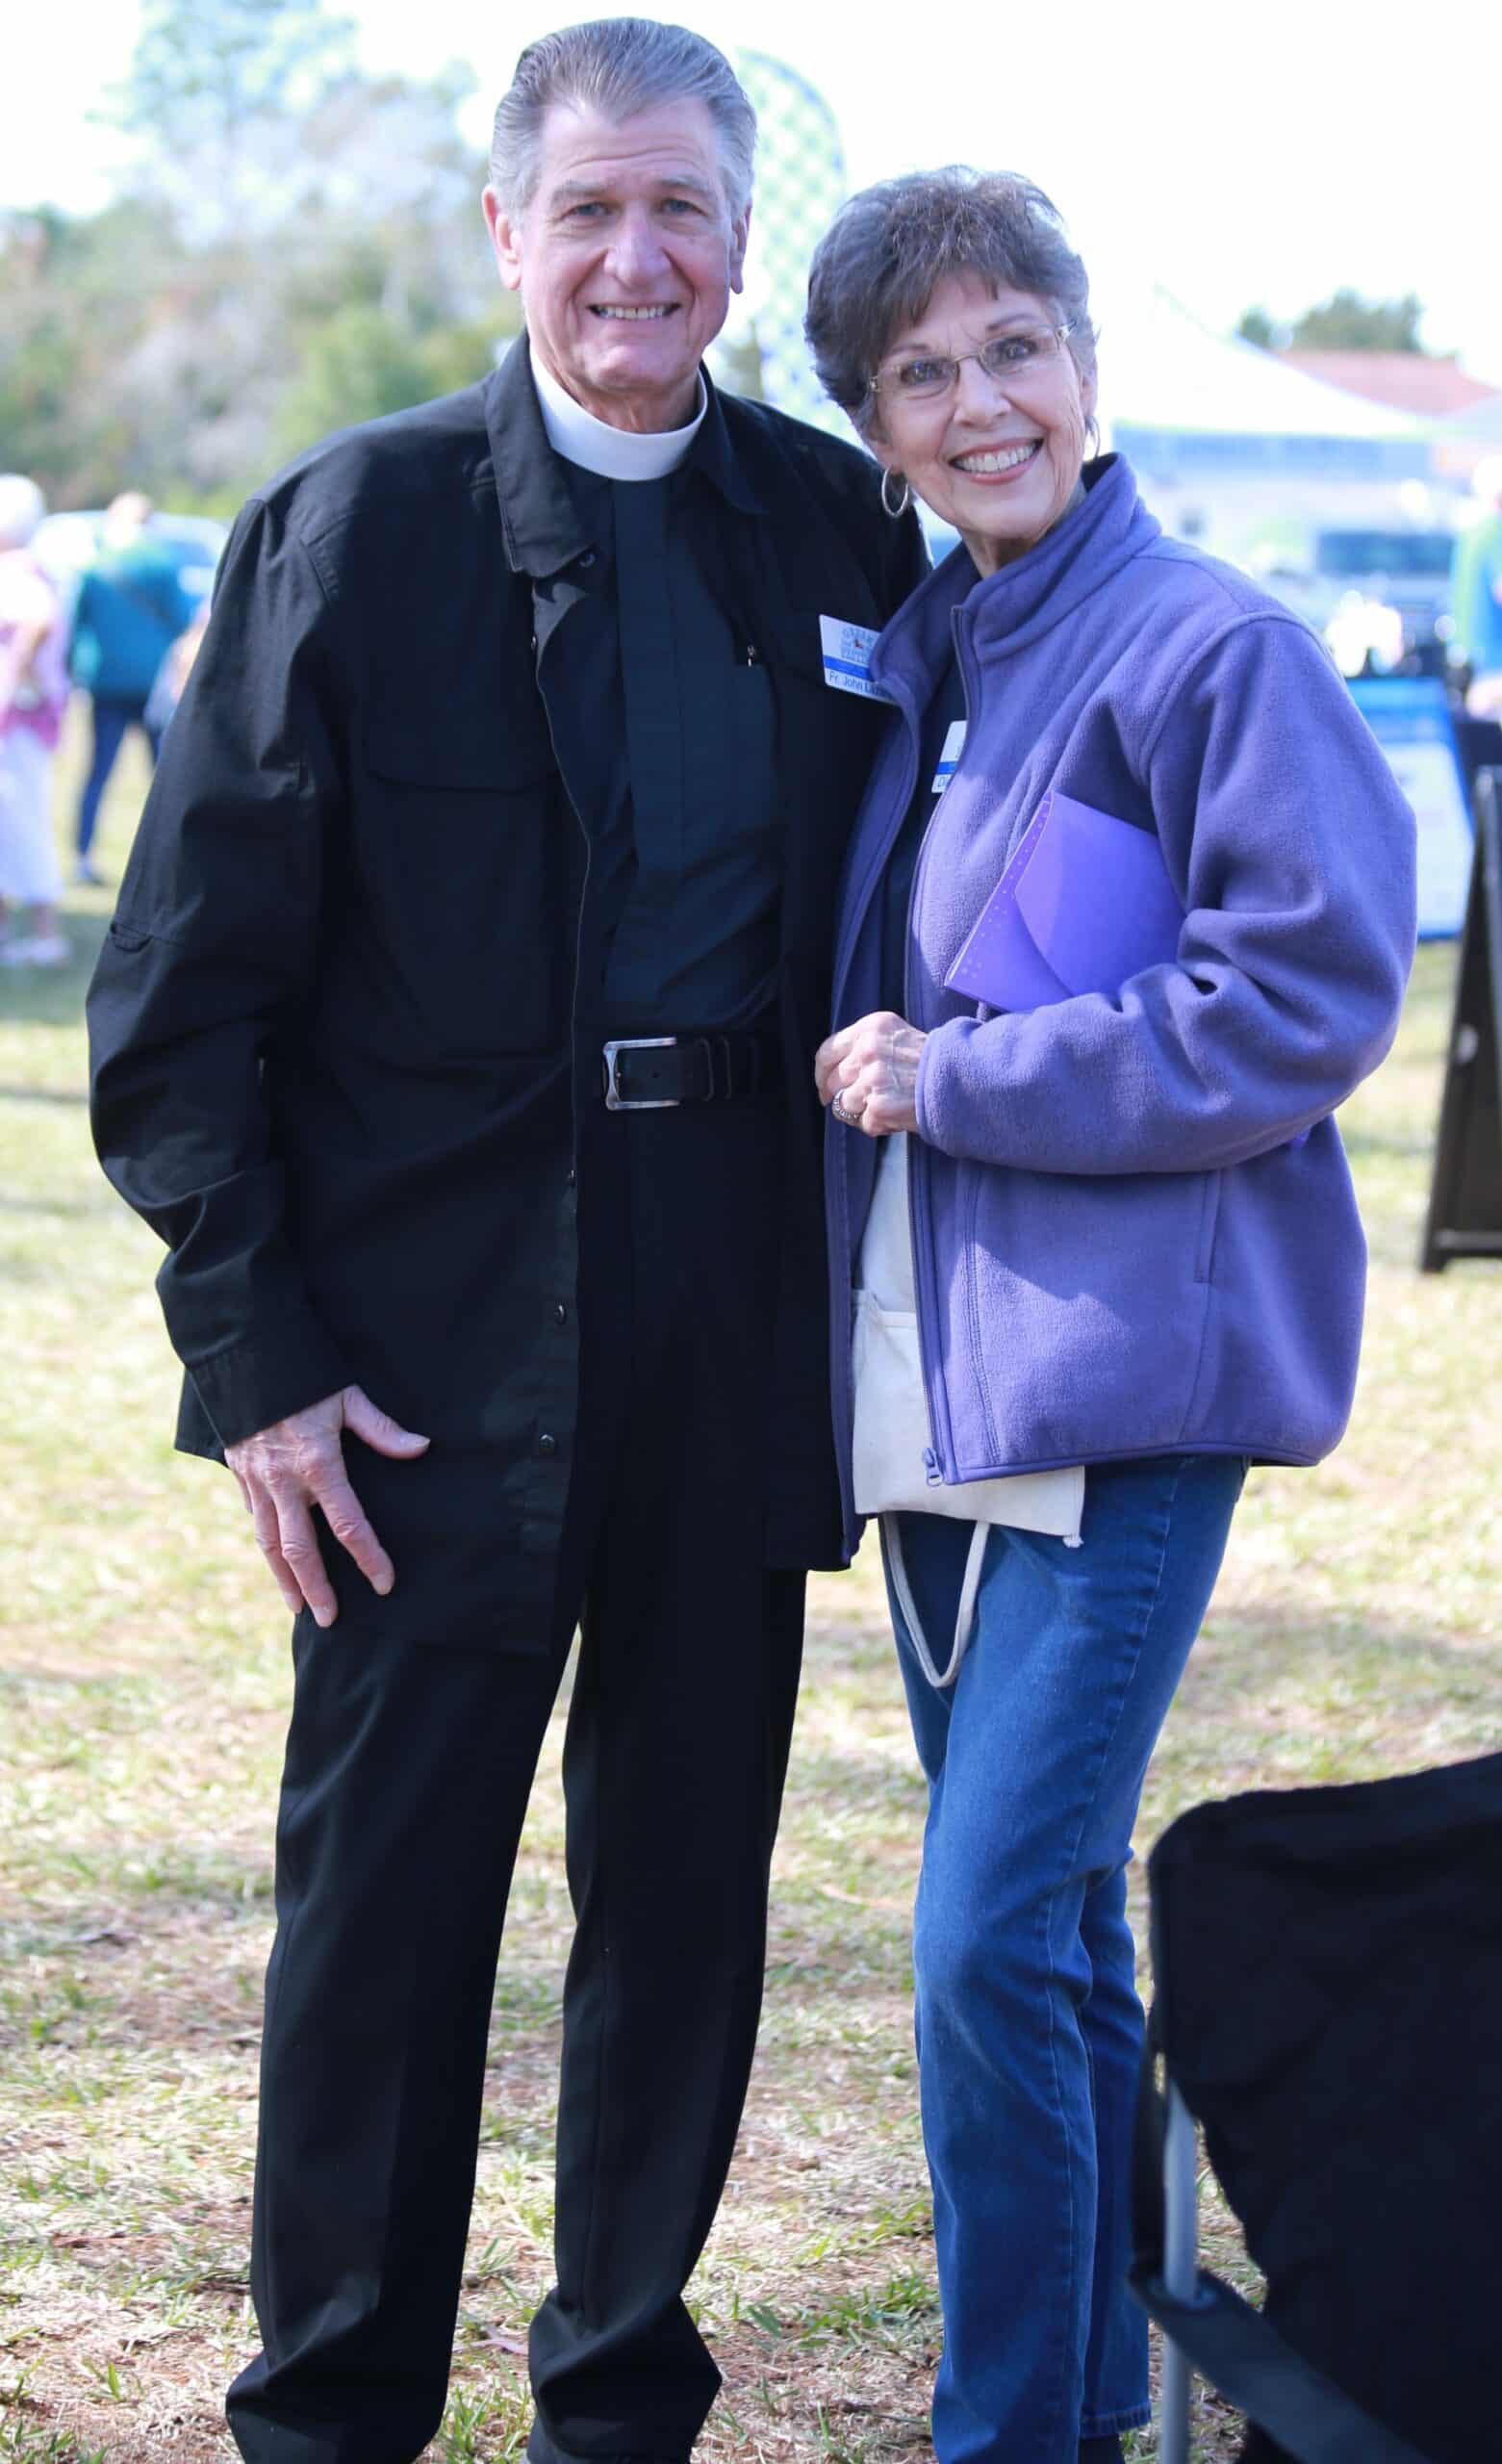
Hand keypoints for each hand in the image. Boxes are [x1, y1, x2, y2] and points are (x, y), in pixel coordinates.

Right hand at [225, 1386, 429, 1626]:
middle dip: (316, 1588)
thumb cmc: (303, 1374)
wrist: (243, 1356)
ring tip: (297, 1607)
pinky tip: (276, 1559)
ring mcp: (256, 1481)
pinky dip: (266, 1545)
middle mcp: (283, 1481)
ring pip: (269, 1542)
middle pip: (300, 1549)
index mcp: (318, 1464)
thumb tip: (421, 1447)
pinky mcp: (239, 1474)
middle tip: (329, 1620)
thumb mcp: (348, 1397)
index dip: (369, 1557)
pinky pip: (254, 1518)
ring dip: (284, 1579)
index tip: (384, 1584)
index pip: (348, 1525)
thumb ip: (382, 1429)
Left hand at [814, 1011, 927, 1135]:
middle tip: (862, 1104)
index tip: (825, 1088)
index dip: (823, 1074)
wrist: (965, 1080)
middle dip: (842, 1096)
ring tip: (890, 1107)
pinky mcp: (879, 1106)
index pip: (827, 1052)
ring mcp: (872, 1078)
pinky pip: (864, 1123)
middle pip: (833, 1081)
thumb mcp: (898, 1038)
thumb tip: (833, 1073)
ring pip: (845, 1105)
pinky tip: (898, 1116)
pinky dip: (878, 1126)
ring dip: (863, 1112)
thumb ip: (866, 1047)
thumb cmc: (933, 1063)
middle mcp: (868, 1049)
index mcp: (871, 1028)